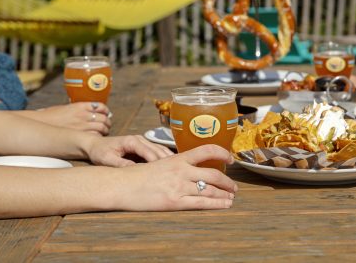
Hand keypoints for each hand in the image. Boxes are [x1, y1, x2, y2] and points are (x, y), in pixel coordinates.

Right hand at [34, 102, 111, 134]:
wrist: (40, 123)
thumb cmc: (52, 116)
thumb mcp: (67, 107)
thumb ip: (79, 109)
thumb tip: (92, 111)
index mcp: (80, 106)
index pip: (101, 107)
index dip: (106, 111)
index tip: (106, 114)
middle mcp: (83, 115)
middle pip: (104, 118)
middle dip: (107, 122)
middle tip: (107, 125)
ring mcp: (82, 125)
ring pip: (102, 128)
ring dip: (105, 130)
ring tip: (103, 132)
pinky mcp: (80, 135)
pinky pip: (96, 136)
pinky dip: (99, 137)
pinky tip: (97, 138)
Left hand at [87, 135, 173, 166]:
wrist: (95, 144)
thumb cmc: (100, 152)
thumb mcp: (107, 159)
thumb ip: (120, 164)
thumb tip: (135, 171)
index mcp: (131, 141)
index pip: (148, 151)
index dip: (156, 162)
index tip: (164, 172)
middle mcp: (139, 139)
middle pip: (157, 150)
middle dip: (166, 161)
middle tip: (175, 173)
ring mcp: (142, 141)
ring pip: (159, 149)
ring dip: (168, 159)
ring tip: (178, 170)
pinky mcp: (143, 145)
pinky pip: (157, 151)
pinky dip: (165, 157)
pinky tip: (171, 166)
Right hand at [113, 144, 236, 210]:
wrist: (121, 185)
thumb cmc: (138, 175)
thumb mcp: (160, 162)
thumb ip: (177, 164)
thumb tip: (192, 166)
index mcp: (178, 158)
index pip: (207, 150)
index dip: (223, 153)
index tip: (231, 159)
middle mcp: (182, 170)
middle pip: (214, 174)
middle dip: (227, 182)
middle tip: (233, 187)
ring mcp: (179, 186)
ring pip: (210, 189)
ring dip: (224, 194)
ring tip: (231, 198)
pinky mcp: (175, 202)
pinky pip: (201, 203)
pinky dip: (216, 204)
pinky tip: (224, 205)